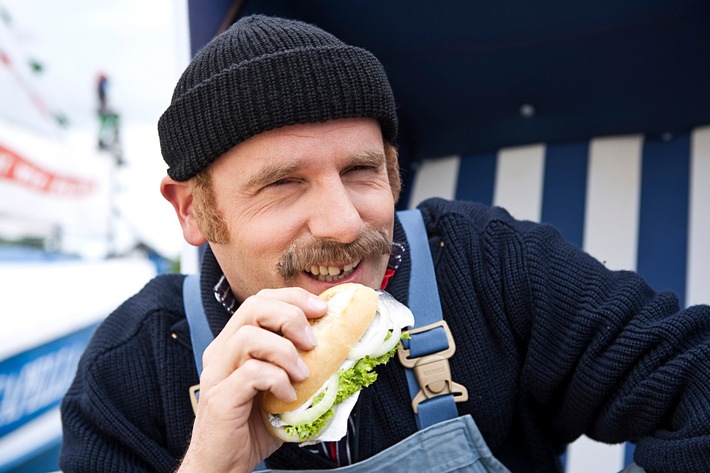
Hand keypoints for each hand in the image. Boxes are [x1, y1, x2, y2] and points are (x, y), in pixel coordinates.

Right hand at [177, 287, 326, 472]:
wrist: (224, 465)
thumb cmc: (254, 426)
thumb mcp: (284, 389)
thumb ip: (304, 369)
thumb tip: (345, 356)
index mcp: (236, 343)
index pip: (261, 300)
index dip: (293, 298)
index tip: (322, 309)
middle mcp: (222, 351)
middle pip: (253, 307)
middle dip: (290, 315)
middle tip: (312, 340)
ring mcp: (218, 373)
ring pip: (248, 337)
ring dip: (285, 351)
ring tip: (302, 374)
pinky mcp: (219, 397)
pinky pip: (250, 374)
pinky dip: (277, 380)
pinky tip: (288, 397)